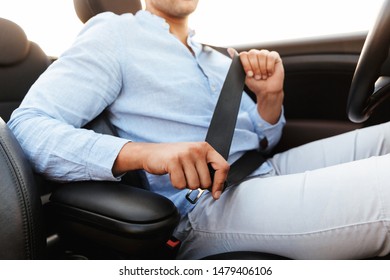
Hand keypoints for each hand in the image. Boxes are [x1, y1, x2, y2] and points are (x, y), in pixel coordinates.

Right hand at [113, 142, 228, 199]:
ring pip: (194, 185)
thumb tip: (217, 191)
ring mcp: (185, 154)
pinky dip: (176, 184)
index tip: (215, 194)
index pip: (223, 167)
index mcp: (205, 147)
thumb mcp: (194, 159)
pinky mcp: (173, 161)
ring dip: (185, 184)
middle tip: (187, 176)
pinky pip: (180, 184)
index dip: (220, 183)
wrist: (151, 153)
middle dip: (197, 185)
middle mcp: (197, 149)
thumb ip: (206, 170)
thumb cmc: (174, 158)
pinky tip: (172, 174)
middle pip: (206, 181)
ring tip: (179, 174)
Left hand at [228, 48, 283, 123]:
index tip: (250, 75)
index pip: (243, 55)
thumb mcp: (244, 75)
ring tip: (264, 75)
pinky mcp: (274, 56)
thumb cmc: (256, 84)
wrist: (267, 91)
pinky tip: (270, 72)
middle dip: (255, 67)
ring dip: (262, 68)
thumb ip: (237, 62)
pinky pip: (271, 56)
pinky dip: (270, 67)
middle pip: (252, 53)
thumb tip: (229, 49)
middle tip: (257, 76)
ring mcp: (265, 54)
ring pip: (262, 54)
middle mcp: (256, 54)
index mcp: (247, 58)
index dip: (246, 65)